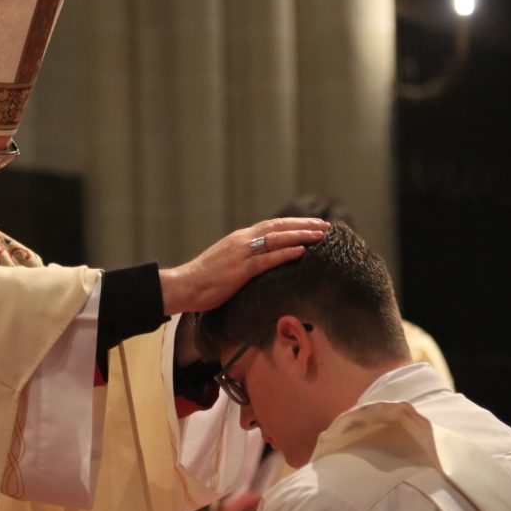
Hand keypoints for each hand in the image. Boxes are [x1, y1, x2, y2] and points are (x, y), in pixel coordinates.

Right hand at [159, 218, 327, 315]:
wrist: (183, 286)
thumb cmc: (204, 279)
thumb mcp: (227, 263)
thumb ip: (244, 258)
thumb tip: (263, 262)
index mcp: (239, 239)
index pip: (272, 226)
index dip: (294, 224)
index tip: (313, 224)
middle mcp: (242, 241)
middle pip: (278, 227)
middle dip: (303, 225)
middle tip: (326, 225)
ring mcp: (240, 254)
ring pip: (276, 239)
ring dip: (300, 235)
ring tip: (320, 235)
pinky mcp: (239, 270)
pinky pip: (266, 260)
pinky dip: (285, 253)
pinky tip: (301, 251)